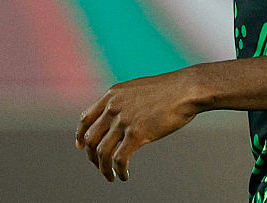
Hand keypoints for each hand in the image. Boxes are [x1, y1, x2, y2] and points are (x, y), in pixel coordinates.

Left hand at [74, 69, 199, 181]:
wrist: (185, 89)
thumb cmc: (168, 90)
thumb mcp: (137, 89)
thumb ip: (124, 101)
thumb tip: (120, 115)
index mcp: (111, 95)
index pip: (85, 118)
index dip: (80, 135)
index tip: (81, 146)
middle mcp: (113, 107)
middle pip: (90, 138)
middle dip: (92, 156)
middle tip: (99, 166)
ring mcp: (123, 120)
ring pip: (102, 152)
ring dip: (104, 169)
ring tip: (110, 177)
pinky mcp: (137, 134)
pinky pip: (119, 159)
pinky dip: (118, 171)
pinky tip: (124, 176)